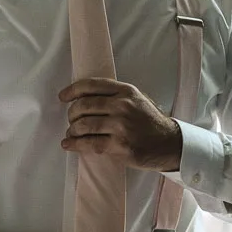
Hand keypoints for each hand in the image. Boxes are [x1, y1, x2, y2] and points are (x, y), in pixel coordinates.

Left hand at [59, 79, 183, 171]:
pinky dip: (75, 144)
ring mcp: (121, 126)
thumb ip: (115, 94)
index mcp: (125, 91)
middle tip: (71, 120)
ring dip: (72, 130)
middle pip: (84, 106)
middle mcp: (122, 106)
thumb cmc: (150, 121)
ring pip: (84, 125)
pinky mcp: (120, 146)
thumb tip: (85, 96)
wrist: (169, 143)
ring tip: (71, 133)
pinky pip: (90, 144)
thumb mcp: (137, 99)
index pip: (91, 85)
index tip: (62, 97)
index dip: (72, 90)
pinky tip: (68, 144)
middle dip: (72, 114)